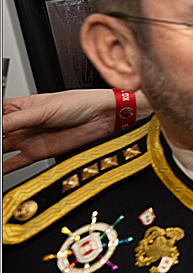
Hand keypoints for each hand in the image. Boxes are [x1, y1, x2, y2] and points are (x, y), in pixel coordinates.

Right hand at [2, 89, 147, 173]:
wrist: (103, 117)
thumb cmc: (80, 103)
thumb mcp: (43, 109)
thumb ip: (16, 120)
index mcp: (21, 107)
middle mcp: (22, 123)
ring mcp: (29, 138)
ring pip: (2, 148)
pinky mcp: (38, 152)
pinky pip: (15, 163)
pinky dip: (4, 168)